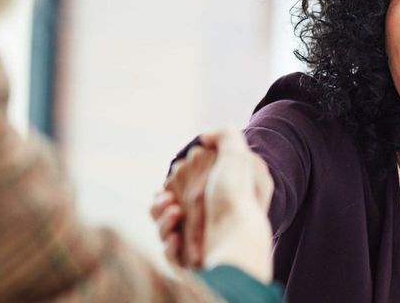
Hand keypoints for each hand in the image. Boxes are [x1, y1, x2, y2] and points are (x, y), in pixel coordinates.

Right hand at [152, 130, 273, 281]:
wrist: (238, 240)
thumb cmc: (237, 198)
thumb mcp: (238, 156)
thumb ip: (225, 136)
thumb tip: (205, 137)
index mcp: (214, 198)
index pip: (183, 188)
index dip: (172, 184)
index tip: (171, 181)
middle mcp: (207, 221)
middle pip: (167, 208)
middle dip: (161, 202)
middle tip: (169, 200)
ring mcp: (197, 243)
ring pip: (163, 229)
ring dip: (162, 219)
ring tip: (175, 213)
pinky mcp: (190, 264)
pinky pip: (169, 253)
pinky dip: (169, 244)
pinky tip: (176, 237)